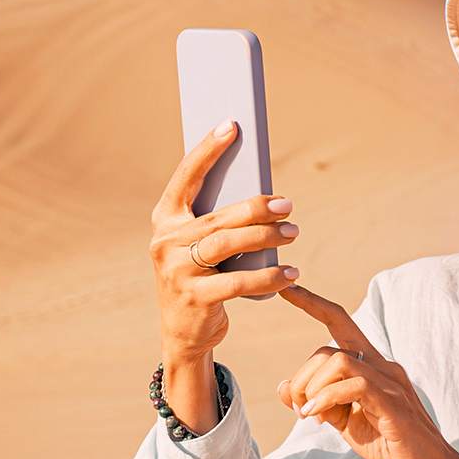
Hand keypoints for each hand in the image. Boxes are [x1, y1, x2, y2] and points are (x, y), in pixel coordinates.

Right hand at [150, 120, 301, 433]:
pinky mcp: (195, 298)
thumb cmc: (201, 277)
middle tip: (289, 205)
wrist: (183, 333)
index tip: (232, 126)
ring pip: (228, 244)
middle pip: (219, 216)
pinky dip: (269, 276)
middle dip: (258, 208)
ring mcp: (177, 271)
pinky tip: (290, 272)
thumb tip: (263, 194)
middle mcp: (165, 242)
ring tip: (293, 233)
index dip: (208, 150)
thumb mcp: (201, 245)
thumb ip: (218, 220)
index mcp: (165, 219)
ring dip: (266, 237)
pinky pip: (238, 281)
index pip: (186, 176)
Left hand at [278, 284, 458, 458]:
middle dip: (303, 378)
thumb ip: (319, 402)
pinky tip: (316, 417)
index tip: (287, 290)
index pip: (341, 323)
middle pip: (328, 349)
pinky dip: (324, 400)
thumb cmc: (392, 446)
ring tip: (309, 415)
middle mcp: (383, 366)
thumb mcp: (346, 423)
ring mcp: (391, 383)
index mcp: (372, 366)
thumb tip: (284, 387)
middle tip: (300, 410)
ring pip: (338, 362)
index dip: (314, 304)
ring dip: (313, 389)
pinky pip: (352, 385)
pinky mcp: (393, 403)